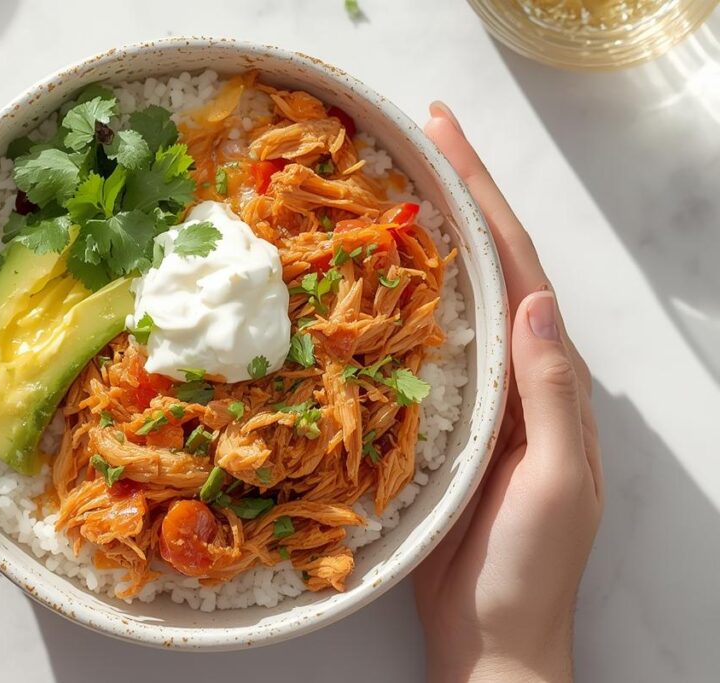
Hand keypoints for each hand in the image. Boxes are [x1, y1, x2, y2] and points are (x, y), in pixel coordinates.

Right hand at [413, 103, 603, 682]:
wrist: (491, 635)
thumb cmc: (525, 568)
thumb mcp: (554, 482)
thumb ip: (549, 394)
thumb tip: (536, 300)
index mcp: (547, 376)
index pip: (518, 269)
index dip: (483, 199)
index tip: (444, 139)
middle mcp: (513, 372)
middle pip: (487, 267)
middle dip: (456, 197)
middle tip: (415, 138)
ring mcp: (475, 394)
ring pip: (450, 299)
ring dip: (425, 239)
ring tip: (388, 187)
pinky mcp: (439, 419)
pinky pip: (417, 346)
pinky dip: (396, 303)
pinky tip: (366, 282)